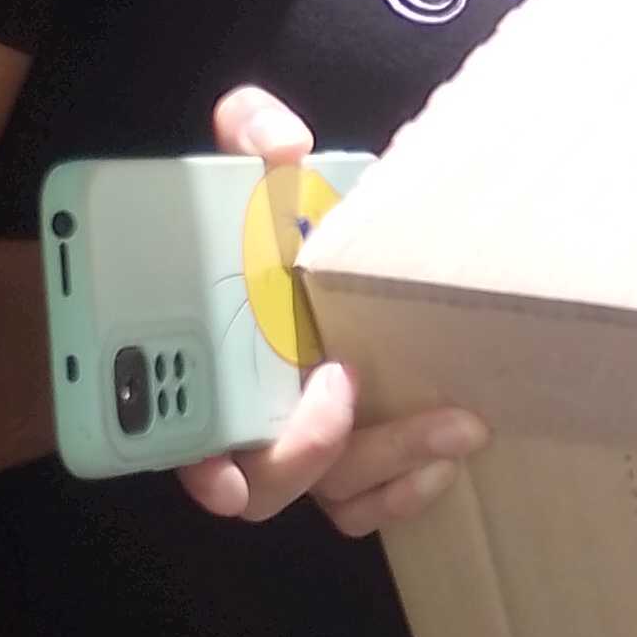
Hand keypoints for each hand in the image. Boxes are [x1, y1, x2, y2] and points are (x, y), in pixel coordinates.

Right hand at [174, 87, 487, 538]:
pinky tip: (445, 460)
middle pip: (267, 479)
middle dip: (310, 451)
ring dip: (386, 468)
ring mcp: (306, 443)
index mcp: (213, 364)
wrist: (314, 255)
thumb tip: (280, 138)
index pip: (184, 439)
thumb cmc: (275, 223)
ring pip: (331, 495)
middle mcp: (252, 417)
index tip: (224, 478)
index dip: (198, 470)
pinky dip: (405, 492)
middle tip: (346, 383)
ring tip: (452, 426)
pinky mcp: (356, 453)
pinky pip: (368, 500)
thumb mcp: (258, 170)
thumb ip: (250, 136)